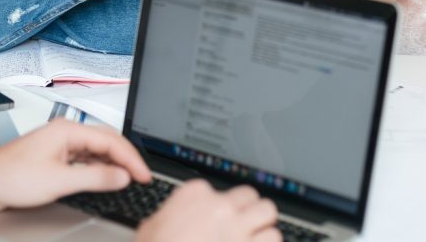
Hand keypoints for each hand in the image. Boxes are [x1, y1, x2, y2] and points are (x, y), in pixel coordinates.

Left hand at [0, 119, 150, 212]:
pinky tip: (103, 179)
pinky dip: (98, 169)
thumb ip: (94, 178)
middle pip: (106, 142)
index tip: (143, 174)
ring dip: (112, 164)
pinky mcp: (54, 157)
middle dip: (126, 159)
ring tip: (127, 179)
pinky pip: (84, 159)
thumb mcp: (59, 181)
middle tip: (141, 176)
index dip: (131, 159)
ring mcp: (59, 145)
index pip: (111, 141)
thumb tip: (121, 176)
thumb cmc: (10, 177)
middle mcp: (64, 133)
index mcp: (67, 130)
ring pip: (96, 151)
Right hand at [137, 180, 280, 241]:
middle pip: (250, 196)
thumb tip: (177, 217)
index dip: (222, 207)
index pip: (220, 189)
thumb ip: (171, 215)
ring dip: (263, 226)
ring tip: (255, 237)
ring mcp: (236, 228)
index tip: (221, 217)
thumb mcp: (151, 227)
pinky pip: (274, 238)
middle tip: (243, 226)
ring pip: (268, 213)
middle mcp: (218, 206)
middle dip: (248, 211)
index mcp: (193, 194)